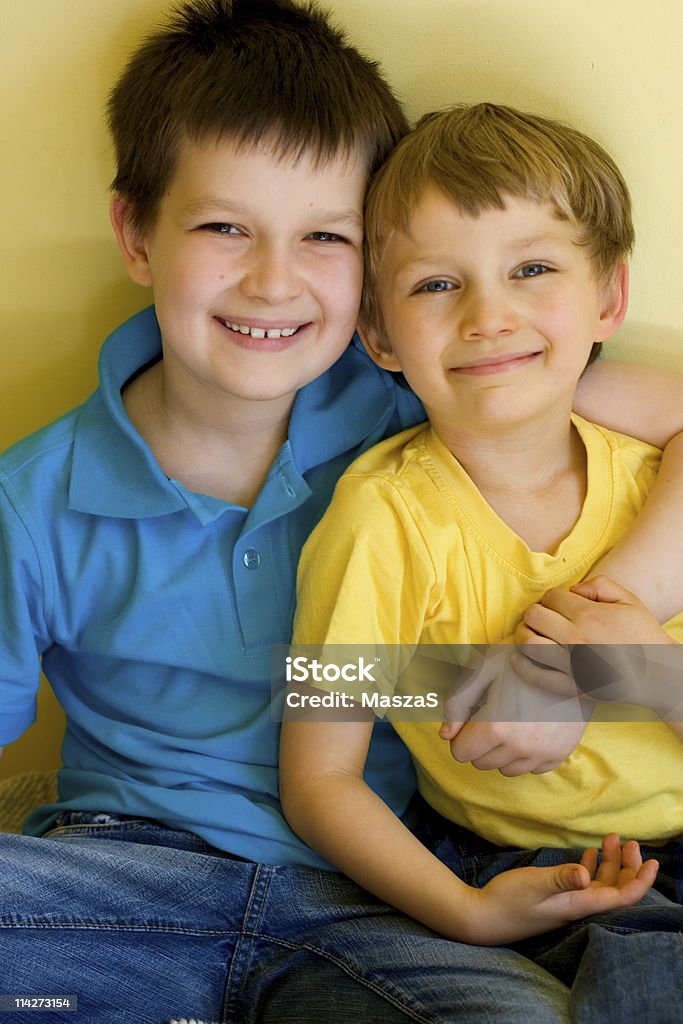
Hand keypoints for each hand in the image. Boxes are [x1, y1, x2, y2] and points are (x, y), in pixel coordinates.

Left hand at [440, 648, 586, 774]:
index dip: (463, 733)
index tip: (474, 716)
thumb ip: (458, 702)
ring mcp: (542, 753)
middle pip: (481, 762)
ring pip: (505, 769)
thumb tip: (445, 735)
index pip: (460, 753)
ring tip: (513, 720)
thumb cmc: (519, 657)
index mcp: (495, 727)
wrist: (569, 658)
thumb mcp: (482, 670)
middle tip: (494, 714)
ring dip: (503, 751)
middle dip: (480, 742)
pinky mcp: (559, 754)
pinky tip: (532, 727)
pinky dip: (527, 754)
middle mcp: (519, 746)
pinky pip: (531, 768)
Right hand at [463, 833, 657, 944]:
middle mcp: (578, 906)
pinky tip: (592, 853)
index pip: (623, 897)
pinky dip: (593, 867)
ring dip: (611, 863)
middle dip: (628, 866)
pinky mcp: (556, 899)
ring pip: (601, 884)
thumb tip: (584, 873)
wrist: (484, 918)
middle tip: (628, 841)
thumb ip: (560, 879)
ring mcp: (568, 903)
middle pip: (616, 889)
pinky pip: (584, 883)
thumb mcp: (534, 885)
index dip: (641, 881)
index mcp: (579, 904)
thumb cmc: (507, 900)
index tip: (653, 861)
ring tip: (613, 839)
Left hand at [516, 577, 681, 716]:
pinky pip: (536, 676)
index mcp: (589, 615)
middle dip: (534, 612)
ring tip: (529, 633)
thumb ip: (600, 584)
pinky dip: (521, 666)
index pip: (551, 597)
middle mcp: (576, 638)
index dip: (551, 597)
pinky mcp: (571, 687)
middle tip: (541, 617)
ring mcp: (571, 664)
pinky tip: (518, 658)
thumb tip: (572, 589)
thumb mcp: (629, 600)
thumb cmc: (643, 636)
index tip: (556, 604)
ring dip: (523, 634)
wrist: (658, 675)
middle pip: (534, 616)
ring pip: (528, 643)